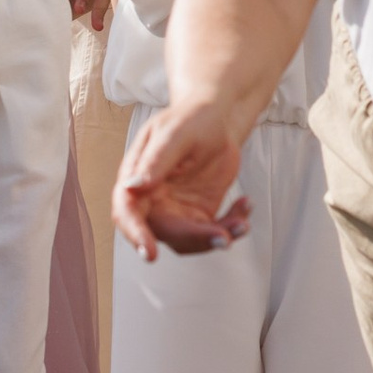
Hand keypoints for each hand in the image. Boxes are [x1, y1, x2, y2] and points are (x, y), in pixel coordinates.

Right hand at [115, 101, 252, 259]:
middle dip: (194, 239)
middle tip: (223, 237)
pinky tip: (245, 205)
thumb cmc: (192, 119)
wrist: (217, 120)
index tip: (150, 253)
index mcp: (136, 178)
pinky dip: (232, 225)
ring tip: (242, 223)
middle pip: (163, 233)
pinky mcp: (199, 215)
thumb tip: (132, 186)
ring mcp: (176, 211)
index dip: (135, 234)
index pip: (127, 212)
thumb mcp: (176, 133)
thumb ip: (155, 160)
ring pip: (190, 240)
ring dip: (218, 236)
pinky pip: (212, 232)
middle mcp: (152, 200)